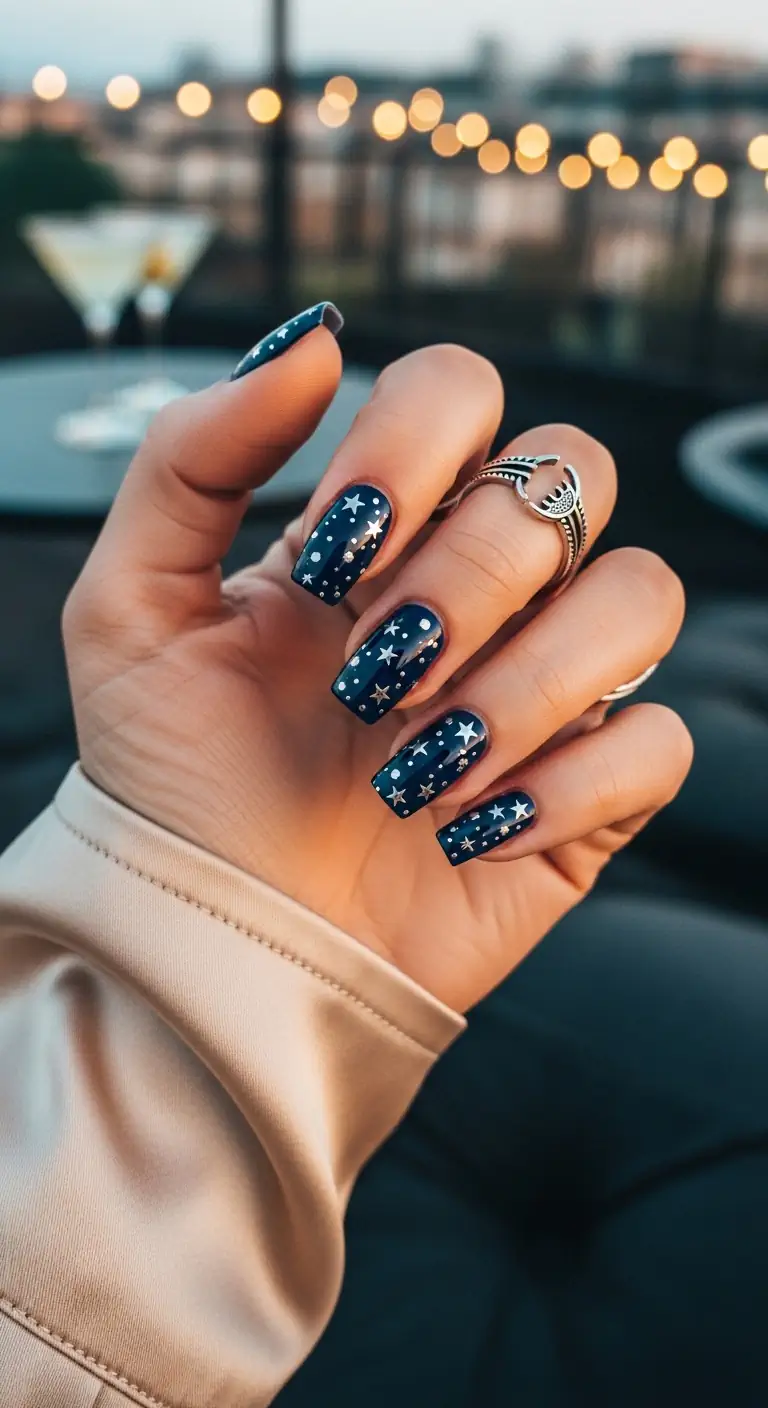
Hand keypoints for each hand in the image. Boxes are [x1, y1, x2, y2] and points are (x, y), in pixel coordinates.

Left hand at [63, 315, 691, 1011]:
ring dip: (524, 684)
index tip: (336, 555)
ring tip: (415, 766)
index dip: (415, 446)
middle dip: (464, 580)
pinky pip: (656, 741)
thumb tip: (315, 337)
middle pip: (569, 478)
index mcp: (380, 528)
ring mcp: (543, 684)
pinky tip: (470, 829)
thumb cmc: (173, 782)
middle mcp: (477, 587)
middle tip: (369, 675)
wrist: (217, 944)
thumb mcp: (131, 612)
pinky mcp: (589, 789)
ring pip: (640, 597)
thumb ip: (190, 458)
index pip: (463, 390)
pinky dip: (567, 784)